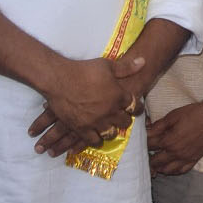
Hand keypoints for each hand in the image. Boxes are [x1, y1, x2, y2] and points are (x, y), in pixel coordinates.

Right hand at [29, 55, 146, 157]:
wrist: (59, 79)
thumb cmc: (83, 70)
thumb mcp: (106, 65)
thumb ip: (126, 67)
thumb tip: (143, 60)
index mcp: (118, 96)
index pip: (135, 106)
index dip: (137, 108)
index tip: (136, 109)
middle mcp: (110, 112)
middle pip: (124, 122)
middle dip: (125, 120)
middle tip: (122, 119)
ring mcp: (96, 122)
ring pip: (110, 134)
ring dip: (111, 131)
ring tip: (109, 129)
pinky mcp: (81, 128)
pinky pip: (92, 141)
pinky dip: (95, 141)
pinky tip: (95, 139)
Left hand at [148, 98, 202, 175]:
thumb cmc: (194, 114)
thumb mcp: (172, 116)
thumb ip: (158, 126)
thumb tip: (145, 131)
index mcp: (168, 141)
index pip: (149, 146)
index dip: (143, 144)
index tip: (139, 142)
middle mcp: (175, 153)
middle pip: (155, 161)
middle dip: (147, 158)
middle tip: (144, 155)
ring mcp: (185, 158)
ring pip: (167, 170)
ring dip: (158, 167)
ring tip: (154, 162)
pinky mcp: (194, 159)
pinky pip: (181, 171)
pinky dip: (173, 171)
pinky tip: (169, 167)